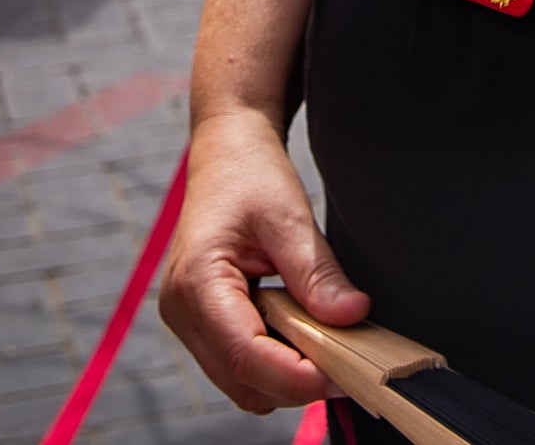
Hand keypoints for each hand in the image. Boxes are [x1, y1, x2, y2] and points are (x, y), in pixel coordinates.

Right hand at [158, 104, 370, 412]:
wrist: (226, 152)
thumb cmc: (251, 174)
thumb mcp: (290, 216)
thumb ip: (317, 272)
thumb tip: (353, 316)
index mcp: (197, 281)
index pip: (245, 355)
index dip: (296, 376)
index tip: (345, 374)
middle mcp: (181, 311)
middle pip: (242, 380)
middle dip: (296, 382)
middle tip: (350, 363)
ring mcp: (185, 321)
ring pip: (240, 382)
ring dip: (285, 376)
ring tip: (328, 343)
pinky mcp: (198, 323)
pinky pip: (237, 365)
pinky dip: (273, 362)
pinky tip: (302, 333)